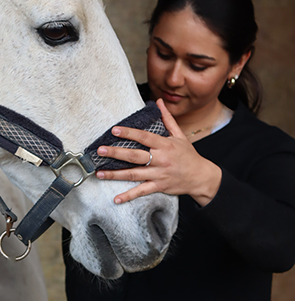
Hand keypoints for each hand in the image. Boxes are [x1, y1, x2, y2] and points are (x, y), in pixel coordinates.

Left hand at [96, 99, 221, 206]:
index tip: (114, 130)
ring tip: (99, 173)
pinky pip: (141, 191)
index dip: (129, 133)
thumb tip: (159, 101)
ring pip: (134, 174)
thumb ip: (167, 119)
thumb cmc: (189, 155)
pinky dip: (128, 196)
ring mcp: (159, 174)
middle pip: (135, 156)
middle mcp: (160, 160)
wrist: (201, 177)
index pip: (144, 137)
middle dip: (116, 153)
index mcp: (164, 145)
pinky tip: (116, 199)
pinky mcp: (159, 186)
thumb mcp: (180, 135)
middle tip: (100, 151)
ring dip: (115, 174)